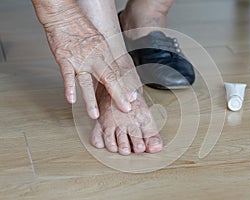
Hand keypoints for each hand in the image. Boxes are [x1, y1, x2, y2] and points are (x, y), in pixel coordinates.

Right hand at [32, 0, 135, 118]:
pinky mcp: (64, 58)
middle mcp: (94, 57)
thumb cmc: (80, 28)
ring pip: (87, 82)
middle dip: (118, 95)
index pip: (117, 73)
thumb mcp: (99, 41)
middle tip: (125, 109)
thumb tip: (114, 70)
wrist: (64, 15)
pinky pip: (67, 75)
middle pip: (108, 79)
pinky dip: (69, 87)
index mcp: (104, 53)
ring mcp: (79, 59)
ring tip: (94, 114)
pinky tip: (71, 100)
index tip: (132, 99)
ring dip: (90, 100)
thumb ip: (105, 57)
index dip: (125, 87)